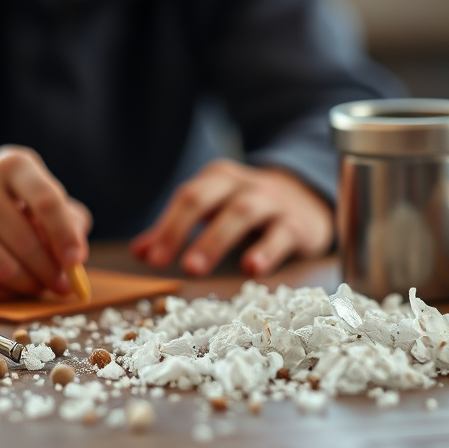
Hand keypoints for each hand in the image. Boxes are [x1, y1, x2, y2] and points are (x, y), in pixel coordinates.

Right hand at [0, 146, 91, 299]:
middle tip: (62, 284)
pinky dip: (3, 294)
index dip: (65, 235)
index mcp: (11, 165)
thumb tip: (75, 258)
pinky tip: (9, 287)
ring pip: (6, 270)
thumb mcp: (36, 192)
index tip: (76, 261)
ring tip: (37, 284)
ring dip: (29, 285)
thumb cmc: (5, 201)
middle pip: (27, 243)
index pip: (46, 201)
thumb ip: (68, 218)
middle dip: (51, 271)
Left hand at [129, 159, 331, 276]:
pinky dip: (265, 250)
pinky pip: (281, 234)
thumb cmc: (251, 207)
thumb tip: (140, 251)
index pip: (186, 197)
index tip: (150, 258)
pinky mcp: (297, 223)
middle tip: (163, 261)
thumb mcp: (215, 209)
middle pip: (206, 197)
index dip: (166, 226)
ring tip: (194, 268)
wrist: (309, 197)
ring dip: (215, 239)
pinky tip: (251, 268)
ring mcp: (271, 202)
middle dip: (182, 228)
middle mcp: (242, 184)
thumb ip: (177, 229)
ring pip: (241, 212)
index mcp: (218, 179)